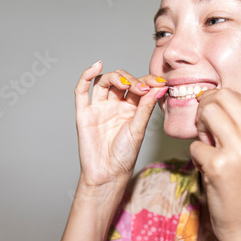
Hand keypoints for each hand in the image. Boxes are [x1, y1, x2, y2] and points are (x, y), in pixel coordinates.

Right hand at [75, 61, 166, 187]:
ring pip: (104, 82)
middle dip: (132, 80)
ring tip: (125, 83)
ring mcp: (99, 108)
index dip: (148, 81)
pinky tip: (96, 66)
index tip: (159, 83)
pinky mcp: (84, 114)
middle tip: (142, 88)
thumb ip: (145, 108)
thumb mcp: (139, 129)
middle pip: (121, 80)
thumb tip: (158, 88)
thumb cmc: (125, 156)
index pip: (138, 86)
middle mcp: (115, 105)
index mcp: (131, 108)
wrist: (108, 174)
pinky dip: (86, 76)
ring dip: (115, 76)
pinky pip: (81, 91)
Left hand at [190, 88, 240, 239]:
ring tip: (208, 149)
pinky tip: (209, 171)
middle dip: (204, 110)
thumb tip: (213, 101)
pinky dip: (197, 157)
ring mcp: (239, 150)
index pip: (233, 95)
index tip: (213, 123)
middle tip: (205, 132)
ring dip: (200, 130)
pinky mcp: (218, 166)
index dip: (215, 105)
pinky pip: (195, 146)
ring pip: (205, 114)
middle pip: (218, 98)